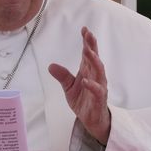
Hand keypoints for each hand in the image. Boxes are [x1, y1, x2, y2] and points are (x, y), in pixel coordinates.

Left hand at [48, 26, 110, 143]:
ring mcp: (99, 87)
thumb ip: (62, 76)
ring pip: (99, 72)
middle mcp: (95, 76)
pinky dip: (92, 85)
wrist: (92, 120)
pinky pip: (97, 91)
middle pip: (95, 59)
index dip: (87, 42)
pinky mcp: (99, 99)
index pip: (88, 54)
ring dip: (94, 61)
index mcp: (88, 71)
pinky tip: (85, 80)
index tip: (84, 30)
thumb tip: (50, 66)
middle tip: (89, 35)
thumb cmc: (83, 100)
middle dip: (92, 46)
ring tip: (88, 51)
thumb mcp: (69, 87)